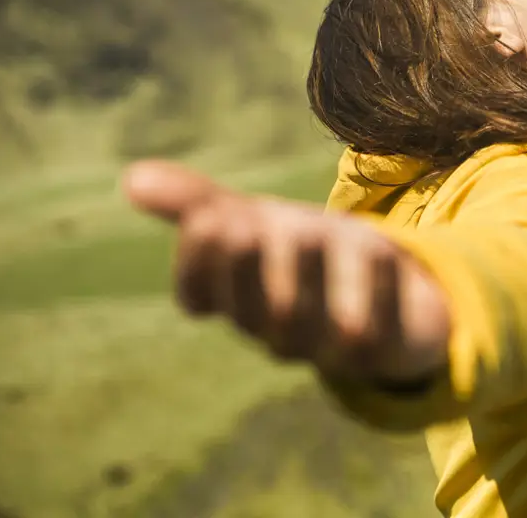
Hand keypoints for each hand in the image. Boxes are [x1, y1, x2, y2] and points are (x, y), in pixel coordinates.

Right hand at [122, 160, 449, 384]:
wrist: (396, 293)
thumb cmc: (307, 255)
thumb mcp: (254, 221)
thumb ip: (198, 204)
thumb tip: (131, 177)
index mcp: (238, 301)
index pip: (198, 294)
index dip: (198, 261)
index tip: (210, 216)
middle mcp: (277, 330)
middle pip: (252, 311)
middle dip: (247, 266)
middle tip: (246, 221)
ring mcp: (329, 346)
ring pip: (309, 326)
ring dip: (307, 275)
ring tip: (307, 229)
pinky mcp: (385, 348)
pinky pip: (375, 332)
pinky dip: (375, 289)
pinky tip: (379, 247)